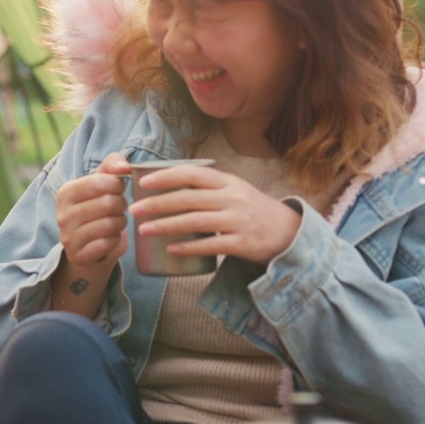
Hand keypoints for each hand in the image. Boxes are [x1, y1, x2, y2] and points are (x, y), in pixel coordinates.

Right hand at [56, 152, 129, 268]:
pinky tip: (110, 237)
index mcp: (66, 192)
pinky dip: (115, 240)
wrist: (86, 243)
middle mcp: (62, 215)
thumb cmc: (97, 206)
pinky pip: (107, 244)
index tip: (118, 189)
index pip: (101, 182)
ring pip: (110, 225)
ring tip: (116, 221)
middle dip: (121, 204)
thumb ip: (112, 165)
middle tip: (119, 207)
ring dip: (120, 222)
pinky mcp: (78, 256)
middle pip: (109, 203)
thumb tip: (124, 166)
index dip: (118, 185)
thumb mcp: (101, 182)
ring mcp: (68, 237)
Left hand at [127, 165, 300, 264]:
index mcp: (228, 182)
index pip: (192, 174)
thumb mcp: (235, 191)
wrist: (290, 233)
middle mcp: (232, 198)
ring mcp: (238, 221)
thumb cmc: (254, 211)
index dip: (166, 176)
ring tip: (144, 230)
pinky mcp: (242, 243)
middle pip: (188, 198)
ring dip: (166, 226)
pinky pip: (210, 245)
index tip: (143, 182)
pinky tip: (170, 250)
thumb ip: (209, 189)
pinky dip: (188, 247)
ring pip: (195, 221)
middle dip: (157, 204)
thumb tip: (171, 188)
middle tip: (134, 210)